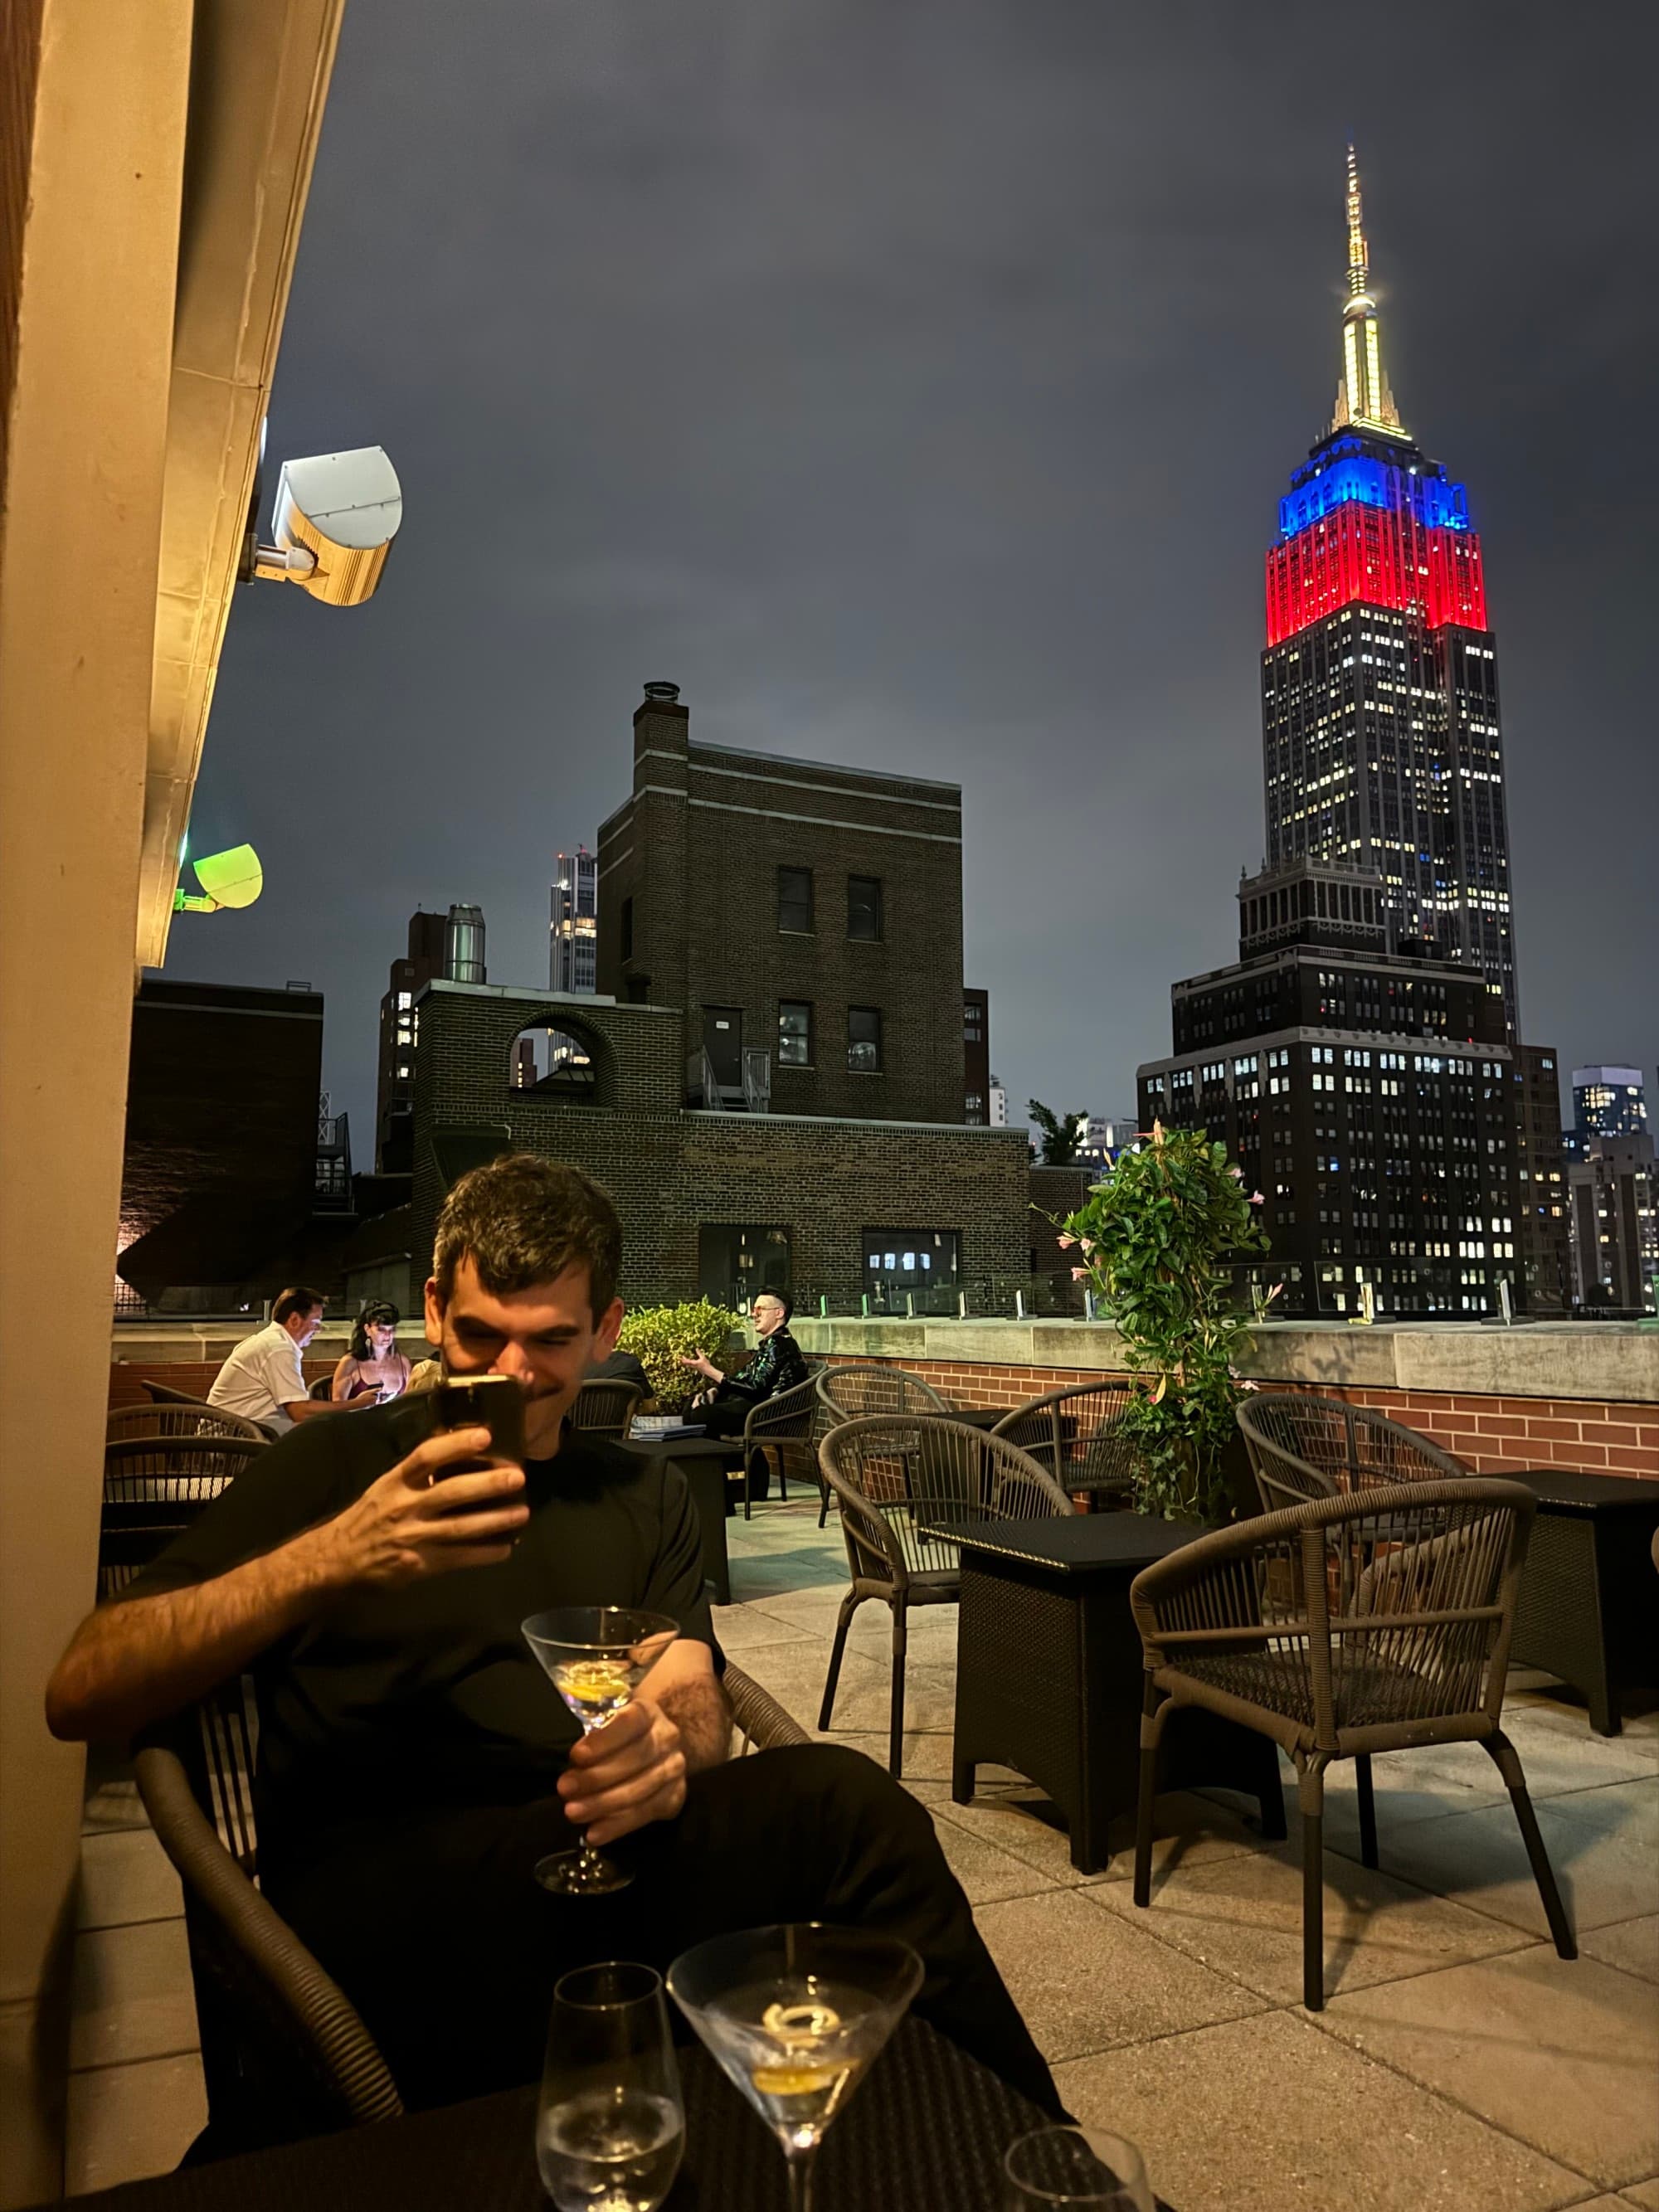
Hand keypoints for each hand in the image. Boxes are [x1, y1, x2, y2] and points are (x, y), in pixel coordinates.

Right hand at [304, 1426, 527, 1590]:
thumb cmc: (367, 1518)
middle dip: (487, 1484)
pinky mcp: (419, 1565)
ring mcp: (412, 1537)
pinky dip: (485, 1553)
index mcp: (395, 1482)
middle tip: (518, 1476)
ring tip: (522, 1512)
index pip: (425, 1457)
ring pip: (461, 1527)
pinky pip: (459, 1558)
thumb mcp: (384, 1488)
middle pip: (451, 1491)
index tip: (485, 1435)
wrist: (336, 1560)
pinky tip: (505, 1548)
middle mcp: (404, 1506)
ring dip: (496, 1520)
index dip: (456, 1444)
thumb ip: (416, 1475)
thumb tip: (456, 1452)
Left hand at [559, 1696, 685, 1844]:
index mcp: (648, 1713)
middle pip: (635, 1759)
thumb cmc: (620, 1733)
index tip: (576, 1756)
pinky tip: (594, 1833)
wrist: (658, 1745)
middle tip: (565, 1789)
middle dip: (596, 1777)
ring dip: (603, 1804)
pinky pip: (646, 1814)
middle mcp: (667, 1738)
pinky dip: (618, 1826)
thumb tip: (571, 1762)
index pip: (629, 1722)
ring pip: (640, 1790)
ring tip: (573, 1813)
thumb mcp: (609, 1720)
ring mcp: (674, 1769)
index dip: (604, 1740)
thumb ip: (594, 1734)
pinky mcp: (675, 1797)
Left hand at [676, 1352, 709, 1374]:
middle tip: (679, 1357)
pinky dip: (688, 1363)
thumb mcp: (703, 1357)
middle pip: (686, 1363)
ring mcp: (694, 1367)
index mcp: (694, 1363)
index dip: (683, 1359)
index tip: (680, 1357)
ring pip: (688, 1364)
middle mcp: (693, 1365)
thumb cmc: (706, 1364)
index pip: (687, 1361)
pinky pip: (690, 1365)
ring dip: (685, 1361)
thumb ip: (699, 1353)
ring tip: (683, 1359)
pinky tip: (689, 1362)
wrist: (708, 1371)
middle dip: (683, 1360)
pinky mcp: (696, 1368)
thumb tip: (696, 1348)